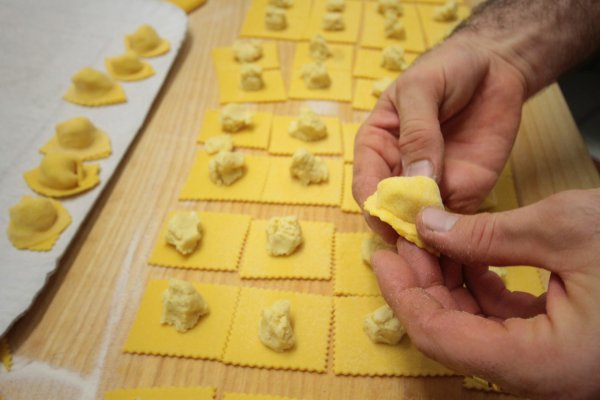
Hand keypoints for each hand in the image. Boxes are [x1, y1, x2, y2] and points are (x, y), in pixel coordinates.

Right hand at [352, 33, 527, 241]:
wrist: (495, 66)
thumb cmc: (446, 70)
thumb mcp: (422, 90)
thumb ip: (417, 133)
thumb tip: (415, 180)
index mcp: (376, 148)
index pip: (366, 185)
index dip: (375, 207)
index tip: (392, 223)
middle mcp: (397, 173)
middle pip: (390, 213)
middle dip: (401, 232)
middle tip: (420, 252)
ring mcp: (430, 187)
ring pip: (420, 225)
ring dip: (427, 243)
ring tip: (440, 261)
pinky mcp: (462, 194)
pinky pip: (454, 224)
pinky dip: (456, 241)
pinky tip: (462, 253)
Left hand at [371, 188, 599, 398]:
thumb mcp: (564, 229)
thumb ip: (486, 233)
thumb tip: (427, 225)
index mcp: (543, 363)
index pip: (441, 340)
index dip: (403, 295)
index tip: (382, 255)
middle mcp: (541, 374)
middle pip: (451, 333)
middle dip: (421, 283)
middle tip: (403, 237)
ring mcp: (549, 360)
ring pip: (472, 326)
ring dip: (446, 282)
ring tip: (430, 237)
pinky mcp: (557, 341)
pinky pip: (499, 320)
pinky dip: (476, 286)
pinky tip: (468, 253)